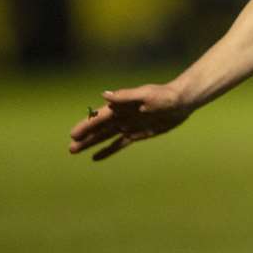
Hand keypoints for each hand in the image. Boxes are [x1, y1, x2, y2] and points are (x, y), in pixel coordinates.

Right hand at [68, 83, 192, 160]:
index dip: (86, 125)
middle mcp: (122, 116)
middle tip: (70, 148)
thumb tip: (104, 95)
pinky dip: (108, 150)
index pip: (99, 117)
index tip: (73, 134)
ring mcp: (129, 125)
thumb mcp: (145, 95)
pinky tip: (96, 157)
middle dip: (85, 138)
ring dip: (91, 144)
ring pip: (106, 137)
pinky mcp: (138, 133)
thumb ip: (125, 96)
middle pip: (99, 129)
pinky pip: (119, 143)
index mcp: (121, 106)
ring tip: (75, 151)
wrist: (182, 101)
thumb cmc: (164, 95)